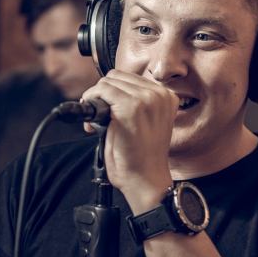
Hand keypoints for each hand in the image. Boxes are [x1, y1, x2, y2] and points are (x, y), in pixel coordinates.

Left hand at [82, 70, 177, 212]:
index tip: (105, 109)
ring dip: (95, 99)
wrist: (146, 180)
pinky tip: (92, 121)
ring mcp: (146, 100)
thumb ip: (134, 103)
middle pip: (117, 76)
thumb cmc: (142, 158)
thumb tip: (106, 92)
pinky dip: (91, 101)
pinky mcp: (131, 108)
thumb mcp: (146, 122)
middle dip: (102, 94)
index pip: (129, 78)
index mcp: (166, 97)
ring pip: (107, 82)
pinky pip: (102, 91)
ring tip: (96, 122)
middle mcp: (159, 95)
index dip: (112, 92)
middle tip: (97, 118)